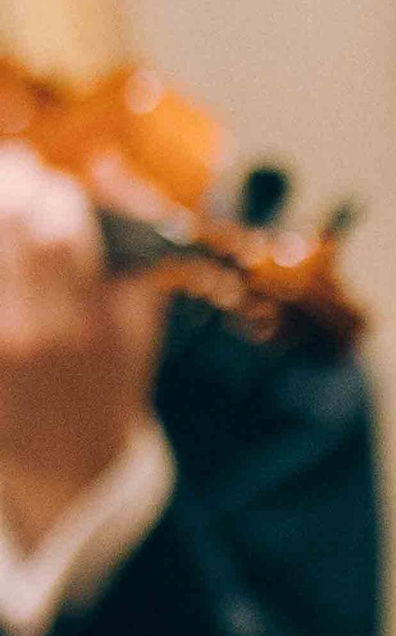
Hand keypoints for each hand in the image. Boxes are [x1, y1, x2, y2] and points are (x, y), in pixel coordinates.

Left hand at [0, 142, 167, 550]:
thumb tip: (108, 170)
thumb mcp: (141, 323)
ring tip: (4, 199)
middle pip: (7, 225)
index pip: (61, 226)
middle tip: (16, 173)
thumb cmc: (107, 383)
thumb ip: (137, 247)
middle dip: (12, 183)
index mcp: (88, 324)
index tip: (59, 189)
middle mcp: (34, 332)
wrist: (65, 465)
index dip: (57, 192)